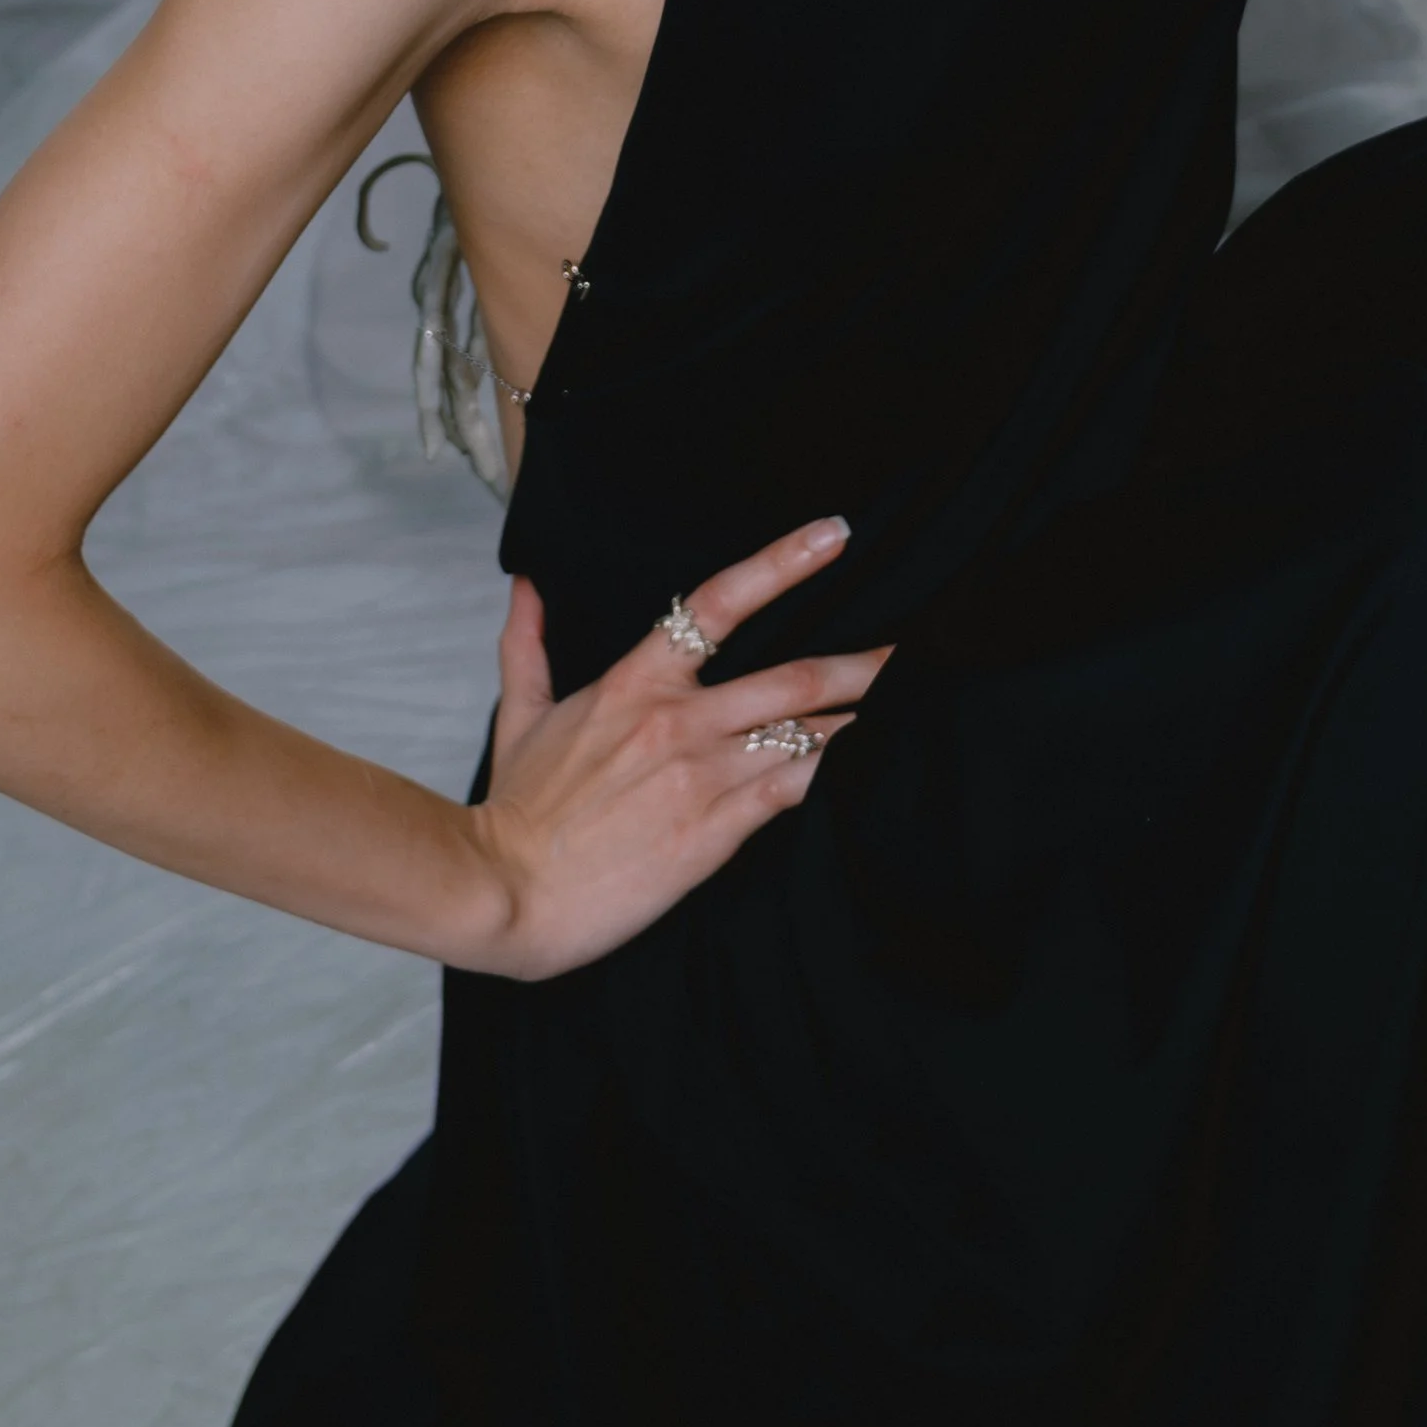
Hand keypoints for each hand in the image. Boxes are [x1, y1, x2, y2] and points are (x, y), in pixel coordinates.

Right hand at [466, 514, 888, 980]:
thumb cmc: (516, 809)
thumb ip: (528, 644)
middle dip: (866, 661)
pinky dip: (842, 774)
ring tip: (918, 701)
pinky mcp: (717, 829)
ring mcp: (703, 774)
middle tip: (919, 643)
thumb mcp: (519, 715)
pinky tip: (879, 765)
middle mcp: (679, 719)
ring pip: (808, 733)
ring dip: (868, 718)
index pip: (718, 601)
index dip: (783, 562)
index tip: (834, 536)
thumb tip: (528, 585)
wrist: (507, 890)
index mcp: (634, 682)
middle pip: (795, 676)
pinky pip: (797, 791)